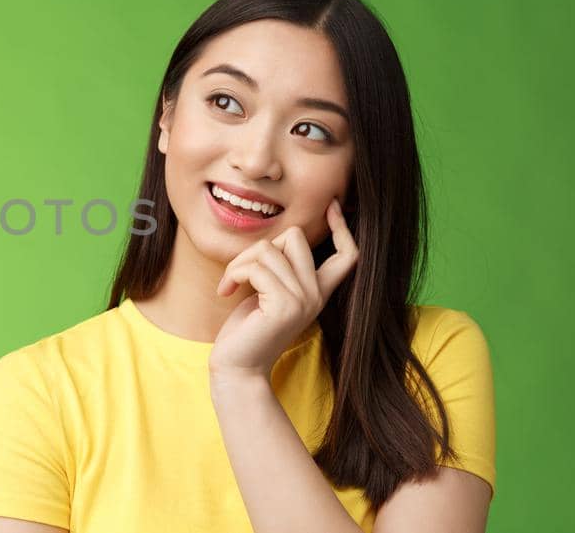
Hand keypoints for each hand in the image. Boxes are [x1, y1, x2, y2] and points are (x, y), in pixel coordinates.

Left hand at [208, 198, 358, 377]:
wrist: (237, 368)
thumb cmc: (247, 330)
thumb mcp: (269, 293)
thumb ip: (280, 269)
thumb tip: (277, 240)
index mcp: (318, 291)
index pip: (348, 254)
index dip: (343, 228)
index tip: (331, 206)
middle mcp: (317, 295)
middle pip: (296, 237)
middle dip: (260, 246)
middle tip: (241, 272)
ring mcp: (303, 300)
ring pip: (268, 249)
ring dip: (239, 263)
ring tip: (230, 284)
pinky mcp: (284, 306)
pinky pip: (256, 267)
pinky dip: (234, 273)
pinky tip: (226, 291)